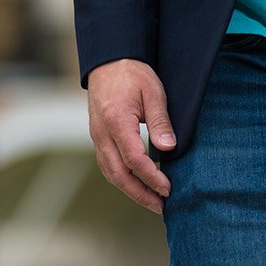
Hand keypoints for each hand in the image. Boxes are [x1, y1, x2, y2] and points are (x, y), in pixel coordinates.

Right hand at [86, 58, 173, 211]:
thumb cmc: (132, 73)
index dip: (152, 178)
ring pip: (110, 172)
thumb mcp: (153, 92)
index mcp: (116, 121)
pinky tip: (137, 183)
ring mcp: (97, 135)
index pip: (134, 159)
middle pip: (118, 173)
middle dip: (140, 193)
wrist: (109, 59)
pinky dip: (122, 178)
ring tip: (151, 201)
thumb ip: (160, 121)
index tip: (169, 188)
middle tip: (161, 206)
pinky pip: (107, 164)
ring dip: (130, 190)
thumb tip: (168, 149)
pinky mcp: (98, 136)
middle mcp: (102, 132)